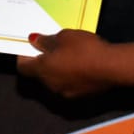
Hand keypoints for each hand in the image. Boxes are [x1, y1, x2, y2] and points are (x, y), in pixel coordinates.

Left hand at [16, 29, 133, 98]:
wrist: (111, 67)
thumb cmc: (84, 49)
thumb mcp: (64, 37)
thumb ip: (46, 41)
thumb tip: (34, 42)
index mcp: (42, 70)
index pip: (22, 67)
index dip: (24, 55)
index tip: (31, 46)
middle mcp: (49, 85)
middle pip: (39, 74)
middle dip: (43, 62)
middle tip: (53, 47)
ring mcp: (64, 93)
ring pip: (54, 80)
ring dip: (57, 70)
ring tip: (70, 56)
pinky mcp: (78, 96)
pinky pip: (68, 85)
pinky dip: (70, 76)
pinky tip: (81, 66)